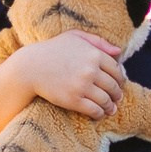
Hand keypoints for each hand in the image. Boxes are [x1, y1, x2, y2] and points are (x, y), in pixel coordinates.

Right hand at [9, 31, 125, 118]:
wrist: (30, 67)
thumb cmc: (53, 50)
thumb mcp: (75, 37)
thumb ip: (98, 41)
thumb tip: (119, 51)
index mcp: (93, 54)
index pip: (116, 69)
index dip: (120, 78)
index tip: (118, 84)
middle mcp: (90, 70)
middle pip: (113, 86)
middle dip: (117, 94)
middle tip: (116, 98)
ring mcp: (82, 86)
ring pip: (106, 100)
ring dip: (110, 106)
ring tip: (110, 109)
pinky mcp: (73, 100)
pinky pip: (94, 110)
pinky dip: (99, 114)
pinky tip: (99, 114)